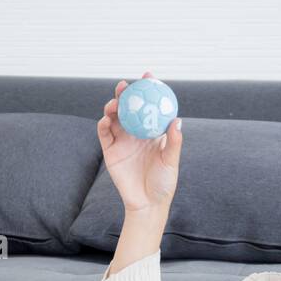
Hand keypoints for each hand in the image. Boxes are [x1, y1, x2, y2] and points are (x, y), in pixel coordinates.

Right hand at [97, 71, 183, 213]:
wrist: (147, 204)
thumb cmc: (163, 183)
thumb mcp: (171, 162)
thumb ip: (174, 142)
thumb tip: (177, 120)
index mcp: (151, 131)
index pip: (148, 106)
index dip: (147, 90)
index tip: (149, 76)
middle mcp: (135, 132)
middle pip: (128, 107)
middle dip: (125, 93)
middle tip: (126, 86)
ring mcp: (121, 140)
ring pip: (114, 117)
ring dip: (112, 106)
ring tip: (115, 102)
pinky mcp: (110, 151)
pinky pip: (104, 133)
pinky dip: (103, 123)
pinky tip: (107, 118)